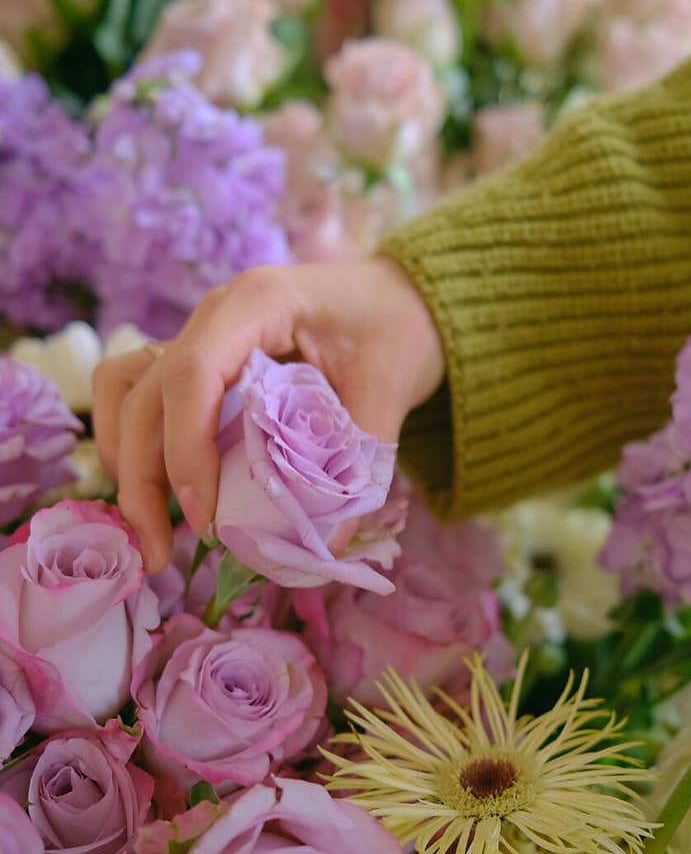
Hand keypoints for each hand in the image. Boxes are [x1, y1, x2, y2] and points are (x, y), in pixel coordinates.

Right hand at [92, 258, 445, 572]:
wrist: (401, 300)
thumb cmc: (395, 330)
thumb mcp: (389, 391)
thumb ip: (358, 464)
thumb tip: (322, 548)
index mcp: (258, 302)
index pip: (193, 375)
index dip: (186, 452)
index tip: (204, 518)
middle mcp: (213, 314)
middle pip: (145, 394)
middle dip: (141, 481)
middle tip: (158, 553)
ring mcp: (198, 334)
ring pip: (125, 394)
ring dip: (126, 464)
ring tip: (150, 533)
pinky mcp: (197, 361)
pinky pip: (137, 394)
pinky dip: (133, 444)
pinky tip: (156, 495)